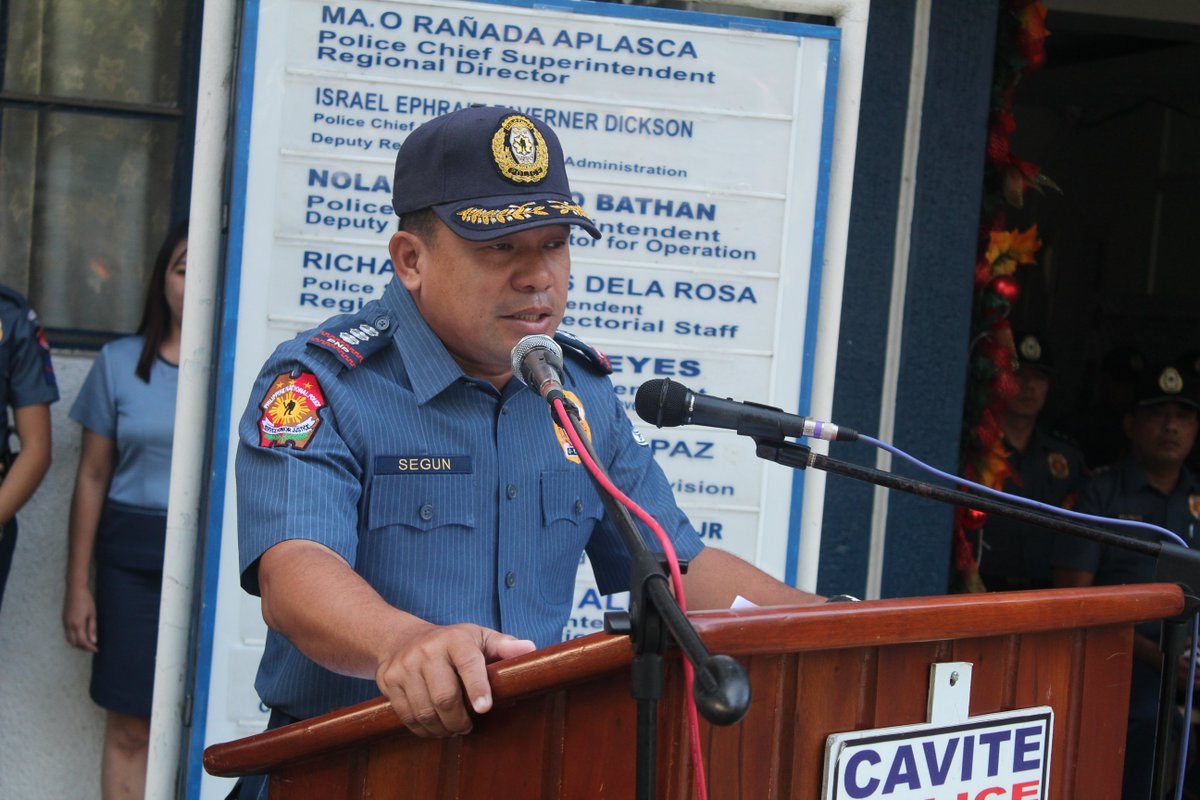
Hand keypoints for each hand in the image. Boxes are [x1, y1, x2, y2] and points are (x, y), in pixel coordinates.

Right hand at [62, 586, 97, 652]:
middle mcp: (69, 625)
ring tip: (87, 643)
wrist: (75, 590)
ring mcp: (64, 623)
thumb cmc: (86, 601)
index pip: (83, 641)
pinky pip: (67, 634)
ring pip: (69, 639)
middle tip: (92, 647)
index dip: (89, 647)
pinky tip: (81, 635)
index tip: (96, 649)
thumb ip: (92, 628)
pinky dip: (73, 638)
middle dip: (83, 647)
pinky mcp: (63, 620)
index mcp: (77, 624)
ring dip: (77, 644)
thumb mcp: (92, 614)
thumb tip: (93, 641)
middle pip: (74, 643)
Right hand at [375, 624, 534, 737]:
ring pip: (424, 711)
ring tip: (452, 728)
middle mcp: (427, 650)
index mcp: (455, 639)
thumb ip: (504, 646)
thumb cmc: (451, 643)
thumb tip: (531, 650)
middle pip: (444, 696)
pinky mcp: (387, 680)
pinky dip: (423, 729)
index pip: (468, 663)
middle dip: (459, 720)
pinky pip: (406, 716)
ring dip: (442, 728)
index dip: (477, 687)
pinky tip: (434, 727)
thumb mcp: (478, 637)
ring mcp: (404, 665)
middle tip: (468, 726)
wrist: (400, 638)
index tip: (484, 708)